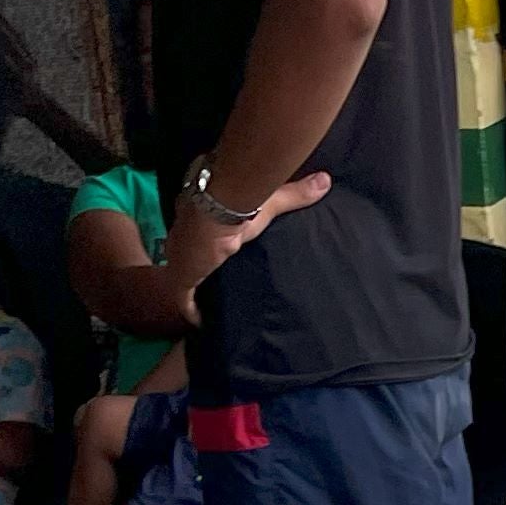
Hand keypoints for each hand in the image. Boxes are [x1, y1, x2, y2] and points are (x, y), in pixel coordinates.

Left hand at [159, 166, 333, 315]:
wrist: (214, 210)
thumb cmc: (236, 203)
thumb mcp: (270, 202)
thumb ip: (295, 193)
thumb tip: (325, 181)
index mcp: (199, 215)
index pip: (199, 233)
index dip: (206, 244)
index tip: (217, 254)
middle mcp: (185, 236)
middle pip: (189, 256)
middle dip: (198, 269)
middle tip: (216, 284)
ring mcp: (180, 258)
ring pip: (185, 278)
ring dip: (195, 291)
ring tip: (212, 306)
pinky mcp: (181, 278)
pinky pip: (183, 300)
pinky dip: (191, 311)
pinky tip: (201, 323)